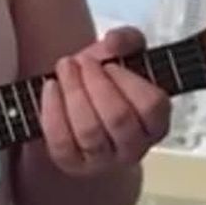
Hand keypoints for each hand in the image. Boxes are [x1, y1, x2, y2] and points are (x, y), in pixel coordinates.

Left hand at [39, 27, 170, 177]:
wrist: (77, 106)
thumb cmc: (105, 82)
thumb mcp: (121, 55)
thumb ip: (126, 40)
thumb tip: (114, 42)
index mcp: (155, 123)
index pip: (152, 105)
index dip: (128, 81)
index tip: (109, 63)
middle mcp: (134, 148)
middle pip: (118, 118)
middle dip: (95, 83)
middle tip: (81, 61)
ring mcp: (103, 160)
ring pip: (90, 131)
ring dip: (74, 92)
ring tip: (65, 67)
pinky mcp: (73, 164)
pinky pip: (61, 142)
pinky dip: (53, 110)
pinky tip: (50, 87)